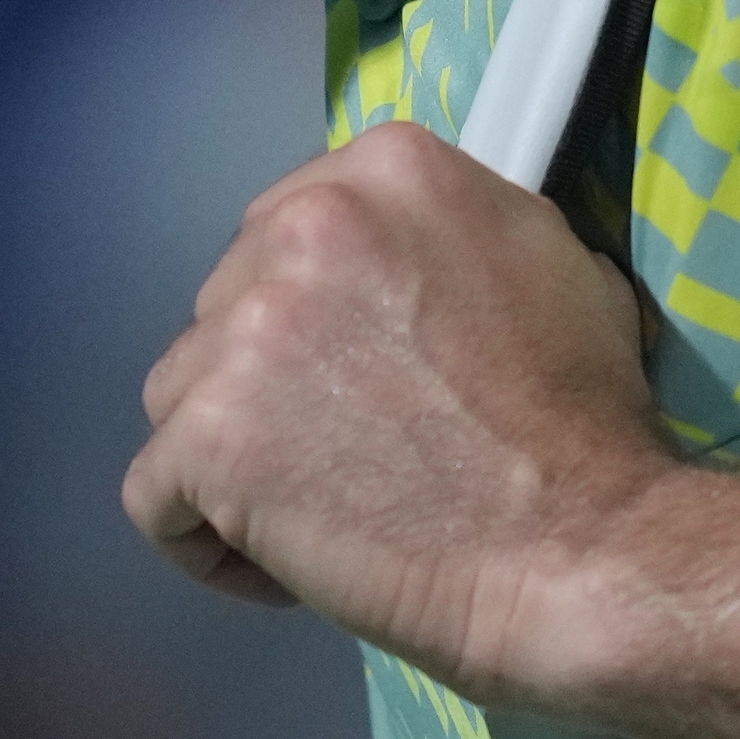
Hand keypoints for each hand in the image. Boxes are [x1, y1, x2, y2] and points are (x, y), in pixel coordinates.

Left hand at [123, 121, 674, 699]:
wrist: (579, 549)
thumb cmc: (586, 425)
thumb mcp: (555, 265)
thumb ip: (454, 237)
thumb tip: (411, 260)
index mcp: (389, 171)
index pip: (288, 229)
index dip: (317, 315)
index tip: (369, 375)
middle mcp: (307, 226)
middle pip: (228, 302)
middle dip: (272, 379)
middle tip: (353, 450)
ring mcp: (248, 329)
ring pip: (183, 389)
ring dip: (237, 453)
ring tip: (322, 513)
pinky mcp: (209, 434)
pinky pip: (154, 493)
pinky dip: (206, 541)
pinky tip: (286, 567)